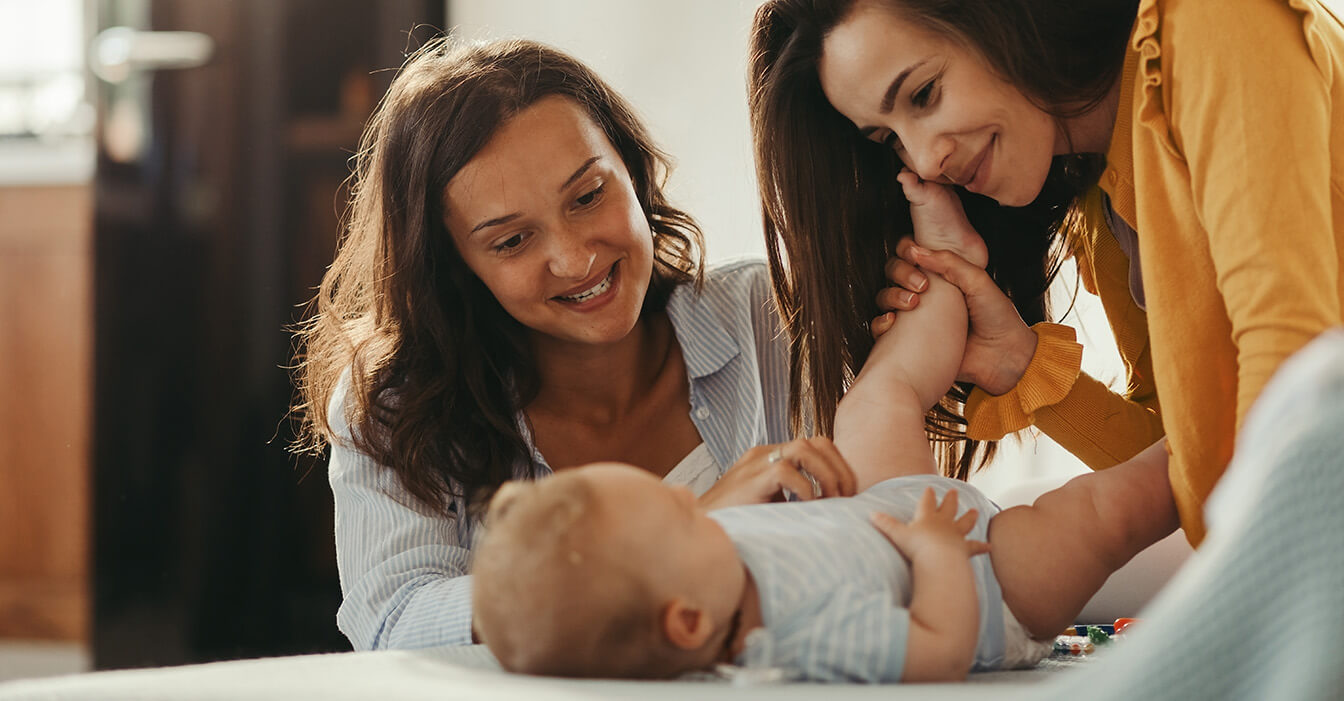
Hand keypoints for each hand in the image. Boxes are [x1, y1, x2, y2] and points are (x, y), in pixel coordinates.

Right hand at [698, 437, 856, 509]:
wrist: (701, 529)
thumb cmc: (737, 523)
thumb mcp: (772, 506)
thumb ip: (795, 500)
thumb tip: (832, 509)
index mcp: (771, 458)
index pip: (816, 446)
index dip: (838, 465)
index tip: (847, 493)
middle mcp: (765, 454)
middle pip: (816, 441)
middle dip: (839, 468)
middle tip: (846, 497)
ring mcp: (756, 463)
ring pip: (804, 447)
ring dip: (826, 474)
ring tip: (830, 500)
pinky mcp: (750, 479)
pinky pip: (785, 470)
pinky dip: (804, 489)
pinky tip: (807, 507)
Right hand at [869, 488, 989, 562]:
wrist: (938, 560)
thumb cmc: (917, 547)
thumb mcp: (897, 534)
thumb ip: (885, 524)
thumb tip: (870, 514)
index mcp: (927, 517)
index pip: (927, 502)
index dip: (928, 495)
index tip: (930, 487)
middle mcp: (944, 523)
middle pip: (948, 508)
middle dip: (950, 499)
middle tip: (954, 491)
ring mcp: (956, 535)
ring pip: (964, 523)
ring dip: (969, 517)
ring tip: (975, 510)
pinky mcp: (965, 549)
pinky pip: (975, 547)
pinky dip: (982, 547)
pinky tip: (990, 546)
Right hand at [873, 239, 1037, 394]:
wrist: (1004, 358)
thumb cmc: (997, 317)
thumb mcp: (978, 281)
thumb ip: (950, 262)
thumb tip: (916, 250)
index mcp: (942, 276)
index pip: (912, 254)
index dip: (906, 250)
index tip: (912, 254)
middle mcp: (926, 294)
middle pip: (894, 273)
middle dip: (900, 272)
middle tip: (921, 286)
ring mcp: (916, 318)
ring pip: (885, 298)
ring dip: (891, 296)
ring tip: (912, 304)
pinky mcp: (909, 342)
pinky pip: (882, 331)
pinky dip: (881, 324)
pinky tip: (894, 323)